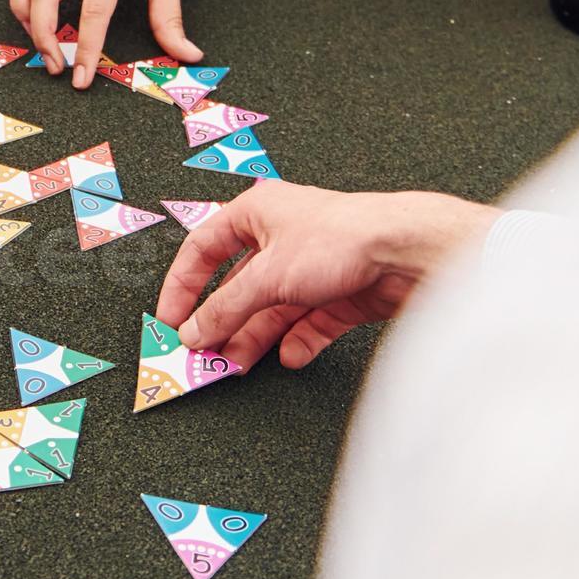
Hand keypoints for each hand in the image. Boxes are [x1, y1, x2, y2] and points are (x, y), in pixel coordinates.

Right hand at [155, 182, 495, 372]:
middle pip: (239, 285)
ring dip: (253, 337)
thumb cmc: (340, 237)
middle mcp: (283, 238)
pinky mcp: (341, 294)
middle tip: (203, 353)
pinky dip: (297, 342)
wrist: (408, 252)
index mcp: (257, 213)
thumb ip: (226, 308)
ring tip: (237, 364)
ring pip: (273, 309)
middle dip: (222, 321)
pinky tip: (290, 356)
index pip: (204, 248)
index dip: (183, 285)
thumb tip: (193, 331)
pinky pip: (309, 323)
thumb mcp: (268, 276)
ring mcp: (313, 267)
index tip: (170, 320)